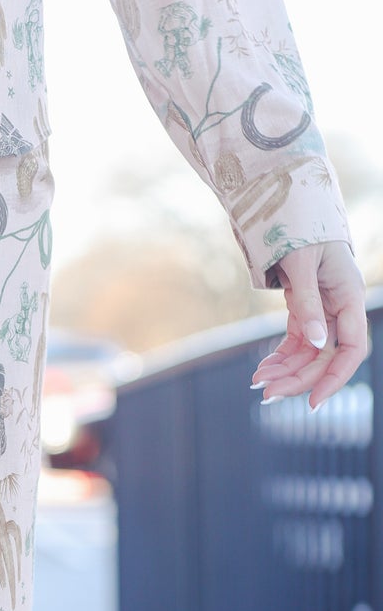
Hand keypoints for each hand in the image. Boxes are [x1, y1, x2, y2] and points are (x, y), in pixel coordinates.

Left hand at [251, 241, 367, 410]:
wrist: (291, 208)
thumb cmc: (302, 229)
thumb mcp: (303, 265)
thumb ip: (309, 304)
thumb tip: (317, 343)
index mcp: (350, 297)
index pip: (351, 349)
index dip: (335, 377)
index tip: (312, 401)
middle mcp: (340, 309)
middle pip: (325, 356)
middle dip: (298, 378)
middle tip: (267, 395)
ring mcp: (324, 311)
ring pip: (309, 353)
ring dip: (285, 371)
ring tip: (258, 383)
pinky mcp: (306, 310)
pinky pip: (297, 342)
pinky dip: (281, 357)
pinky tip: (263, 370)